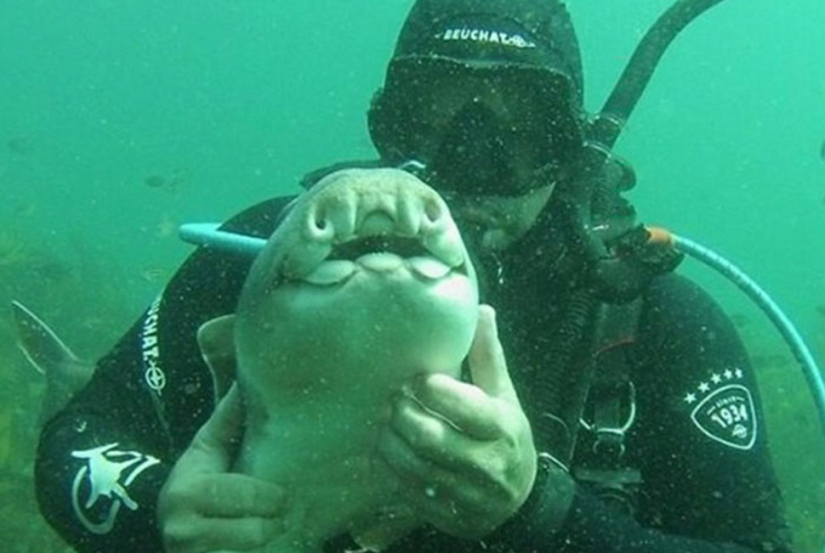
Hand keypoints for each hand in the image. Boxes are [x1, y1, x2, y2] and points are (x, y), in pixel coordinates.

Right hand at [157, 384, 287, 552]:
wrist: (168, 527)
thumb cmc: (197, 482)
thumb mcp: (207, 449)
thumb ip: (229, 418)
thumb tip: (248, 376)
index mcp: (188, 492)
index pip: (241, 494)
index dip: (269, 496)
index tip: (287, 494)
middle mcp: (182, 532)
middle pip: (253, 532)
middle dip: (277, 523)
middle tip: (292, 513)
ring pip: (252, 552)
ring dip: (272, 543)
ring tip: (284, 530)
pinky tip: (274, 546)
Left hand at [376, 304, 537, 538]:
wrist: (521, 500)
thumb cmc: (506, 437)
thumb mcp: (504, 396)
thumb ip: (487, 356)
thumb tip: (480, 309)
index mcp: (503, 429)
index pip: (465, 407)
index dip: (432, 389)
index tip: (416, 377)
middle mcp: (488, 465)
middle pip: (431, 438)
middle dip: (402, 415)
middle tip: (390, 400)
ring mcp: (468, 496)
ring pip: (414, 468)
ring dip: (390, 444)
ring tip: (382, 424)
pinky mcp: (450, 517)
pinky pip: (409, 495)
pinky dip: (391, 472)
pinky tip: (384, 454)